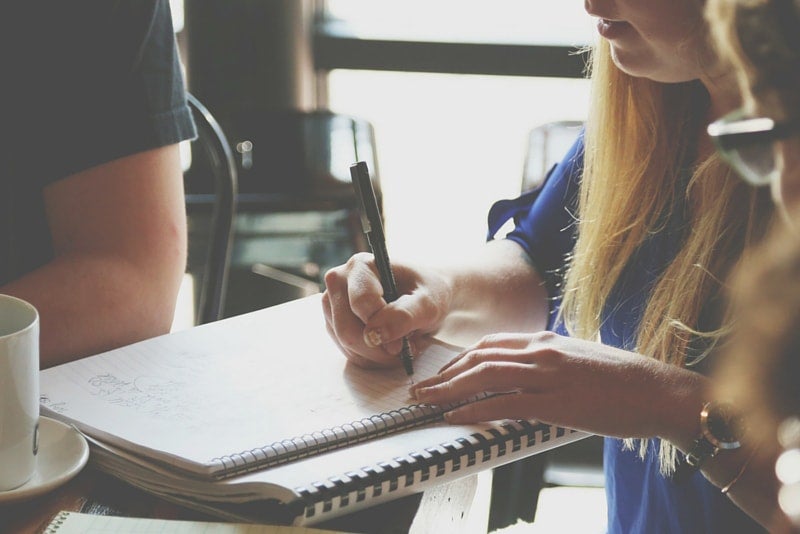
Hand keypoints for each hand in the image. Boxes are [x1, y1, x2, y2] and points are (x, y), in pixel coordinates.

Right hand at [322, 253, 451, 368]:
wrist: (424, 297)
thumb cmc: (428, 293)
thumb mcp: (428, 303)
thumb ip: (404, 315)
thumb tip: (375, 335)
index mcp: (361, 266)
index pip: (361, 304)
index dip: (384, 328)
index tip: (407, 340)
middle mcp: (339, 281)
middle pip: (347, 329)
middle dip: (379, 348)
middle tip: (406, 348)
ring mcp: (332, 303)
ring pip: (346, 344)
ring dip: (377, 355)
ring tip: (401, 344)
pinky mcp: (334, 323)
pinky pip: (348, 352)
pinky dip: (371, 358)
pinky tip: (389, 347)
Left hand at [410, 331, 704, 439]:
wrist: (660, 390)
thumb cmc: (624, 380)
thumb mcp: (580, 359)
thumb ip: (550, 363)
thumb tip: (527, 376)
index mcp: (547, 340)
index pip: (490, 344)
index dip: (460, 359)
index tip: (442, 373)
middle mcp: (542, 351)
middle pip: (479, 357)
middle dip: (444, 373)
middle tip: (421, 388)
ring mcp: (548, 374)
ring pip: (485, 376)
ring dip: (449, 389)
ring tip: (426, 401)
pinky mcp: (557, 401)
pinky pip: (505, 403)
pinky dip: (475, 409)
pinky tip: (455, 417)